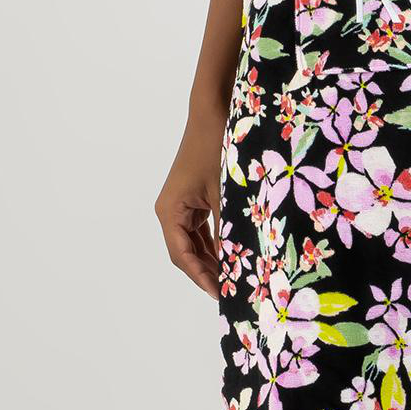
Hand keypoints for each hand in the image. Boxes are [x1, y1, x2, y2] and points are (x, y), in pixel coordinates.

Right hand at [155, 116, 225, 296]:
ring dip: (212, 260)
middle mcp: (170, 211)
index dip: (201, 277)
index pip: (182, 256)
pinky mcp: (192, 200)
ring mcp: (181, 206)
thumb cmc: (216, 148)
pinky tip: (232, 258)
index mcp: (170, 212)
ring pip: (194, 244)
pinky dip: (215, 244)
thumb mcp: (226, 192)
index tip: (220, 294)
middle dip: (208, 273)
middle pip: (186, 254)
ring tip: (233, 280)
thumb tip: (240, 260)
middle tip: (231, 293)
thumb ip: (230, 227)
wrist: (212, 115)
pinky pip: (201, 230)